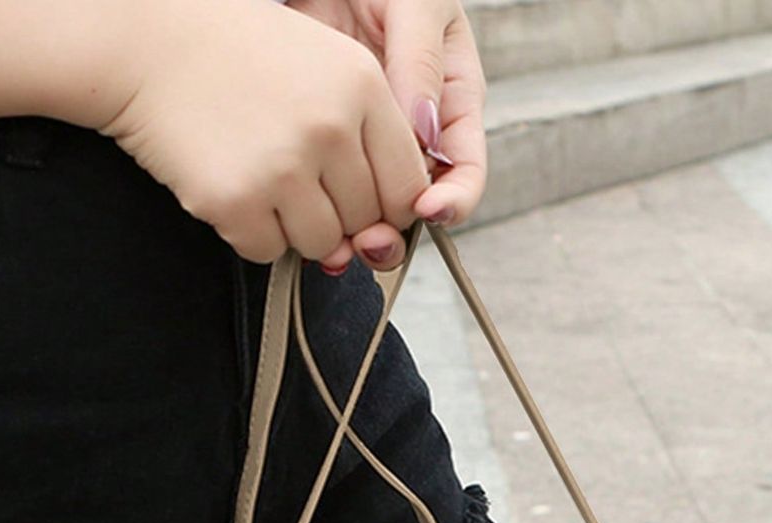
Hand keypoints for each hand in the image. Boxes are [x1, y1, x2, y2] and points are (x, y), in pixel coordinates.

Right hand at [95, 0, 431, 264]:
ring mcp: (282, 167)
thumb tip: (382, 245)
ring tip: (264, 179)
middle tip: (295, 178)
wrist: (149, 45)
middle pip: (366, 223)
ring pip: (322, 245)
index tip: (356, 194)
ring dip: (295, 228)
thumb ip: (371, 144)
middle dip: (337, 215)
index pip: (407, 188)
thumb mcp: (326, 70)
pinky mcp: (236, 201)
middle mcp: (330, 128)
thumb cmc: (242, 61)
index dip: (385, 204)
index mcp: (363, 86)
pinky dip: (251, 233)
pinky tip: (233, 188)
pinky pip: (268, 252)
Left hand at [283, 0, 487, 271]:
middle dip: (397, 231)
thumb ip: (420, 63)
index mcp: (449, 102)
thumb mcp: (413, 3)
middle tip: (371, 243)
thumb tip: (424, 134)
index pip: (463, 167)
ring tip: (338, 250)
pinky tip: (308, 233)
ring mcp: (368, 147)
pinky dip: (320, 220)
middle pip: (417, 205)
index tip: (428, 211)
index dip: (453, 198)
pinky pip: (327, 197)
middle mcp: (412, 135)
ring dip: (358, 238)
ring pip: (373, 211)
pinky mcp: (326, 151)